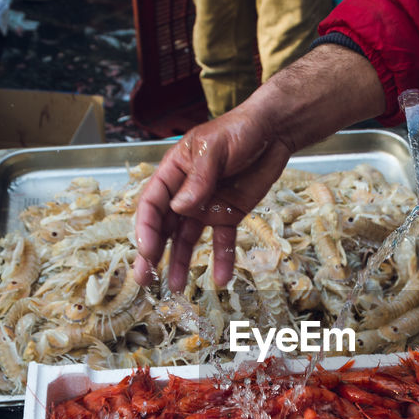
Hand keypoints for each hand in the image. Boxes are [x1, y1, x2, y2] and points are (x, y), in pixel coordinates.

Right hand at [132, 106, 291, 290]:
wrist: (273, 132)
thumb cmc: (238, 130)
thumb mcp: (215, 149)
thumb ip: (199, 179)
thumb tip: (180, 208)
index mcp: (173, 173)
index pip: (152, 204)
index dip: (146, 228)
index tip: (147, 251)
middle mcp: (185, 193)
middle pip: (163, 227)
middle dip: (153, 253)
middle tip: (145, 280)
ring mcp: (206, 207)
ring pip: (187, 239)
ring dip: (180, 262)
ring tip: (176, 287)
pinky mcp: (229, 215)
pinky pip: (222, 241)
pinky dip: (222, 260)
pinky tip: (221, 279)